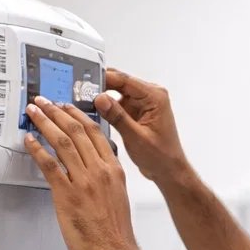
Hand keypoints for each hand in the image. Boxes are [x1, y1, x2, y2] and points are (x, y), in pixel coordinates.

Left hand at [23, 97, 142, 249]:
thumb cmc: (115, 234)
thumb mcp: (118, 197)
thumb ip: (107, 179)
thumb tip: (96, 169)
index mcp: (114, 170)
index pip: (96, 132)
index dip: (78, 115)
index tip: (66, 107)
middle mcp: (100, 171)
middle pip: (77, 131)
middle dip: (57, 112)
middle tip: (44, 102)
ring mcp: (84, 182)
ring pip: (63, 142)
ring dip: (45, 123)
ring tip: (34, 114)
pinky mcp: (68, 195)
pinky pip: (50, 165)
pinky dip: (38, 149)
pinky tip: (30, 141)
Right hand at [94, 69, 190, 186]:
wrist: (168, 170)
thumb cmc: (161, 156)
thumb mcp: (136, 137)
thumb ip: (117, 116)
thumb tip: (100, 99)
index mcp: (155, 97)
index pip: (125, 80)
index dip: (104, 79)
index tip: (85, 82)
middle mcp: (150, 96)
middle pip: (120, 83)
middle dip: (101, 87)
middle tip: (81, 93)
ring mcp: (143, 103)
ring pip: (117, 93)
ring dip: (103, 98)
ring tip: (85, 103)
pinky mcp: (137, 111)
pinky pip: (118, 104)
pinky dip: (107, 108)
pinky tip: (95, 113)